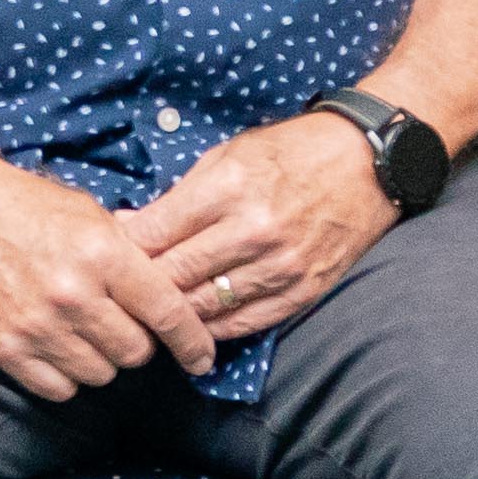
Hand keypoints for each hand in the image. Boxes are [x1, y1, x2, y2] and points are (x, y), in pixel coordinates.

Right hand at [0, 140, 211, 399]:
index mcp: (102, 253)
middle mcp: (72, 293)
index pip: (167, 313)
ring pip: (100, 374)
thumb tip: (177, 294)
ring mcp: (35, 324)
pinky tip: (59, 346)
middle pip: (136, 352)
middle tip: (120, 321)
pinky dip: (65, 375)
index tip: (202, 358)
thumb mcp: (90, 213)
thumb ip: (133, 255)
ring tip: (84, 329)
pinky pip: (59, 388)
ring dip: (102, 359)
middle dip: (138, 342)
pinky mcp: (4, 346)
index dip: (192, 342)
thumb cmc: (25, 203)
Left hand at [116, 111, 402, 356]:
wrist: (366, 161)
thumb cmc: (290, 152)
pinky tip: (197, 323)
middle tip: (121, 294)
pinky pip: (246, 323)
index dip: (125, 252)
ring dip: (175, 313)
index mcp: (228, 188)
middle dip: (143, 286)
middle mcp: (254, 229)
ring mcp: (282, 264)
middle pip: (175, 275)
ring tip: (154, 313)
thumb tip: (128, 228)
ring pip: (206, 306)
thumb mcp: (227, 155)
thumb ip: (178, 196)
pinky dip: (215, 327)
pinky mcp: (304, 288)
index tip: (110, 259)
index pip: (155, 235)